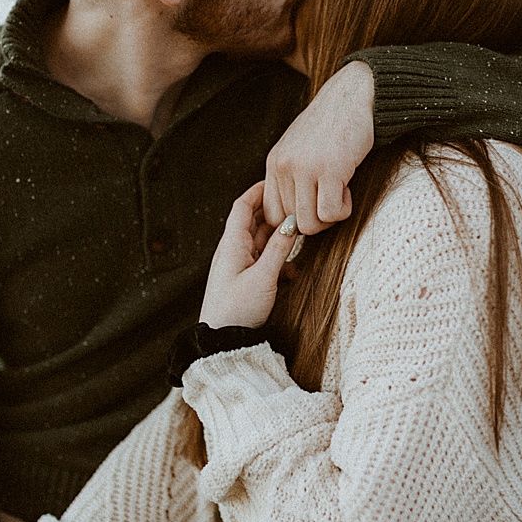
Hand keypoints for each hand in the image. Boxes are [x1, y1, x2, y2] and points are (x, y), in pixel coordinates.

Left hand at [200, 181, 299, 329]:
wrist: (221, 341)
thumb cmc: (237, 311)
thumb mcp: (262, 278)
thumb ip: (279, 250)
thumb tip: (292, 223)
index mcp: (232, 245)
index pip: (242, 207)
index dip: (258, 191)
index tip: (277, 179)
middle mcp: (233, 252)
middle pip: (253, 221)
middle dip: (274, 212)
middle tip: (296, 204)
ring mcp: (238, 266)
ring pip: (261, 242)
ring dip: (279, 238)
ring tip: (300, 233)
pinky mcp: (244, 281)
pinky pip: (263, 262)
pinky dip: (278, 260)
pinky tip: (292, 271)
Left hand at [263, 59, 374, 234]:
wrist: (354, 95)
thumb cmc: (332, 125)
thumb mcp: (299, 148)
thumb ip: (291, 176)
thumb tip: (294, 218)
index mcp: (274, 163)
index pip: (272, 214)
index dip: (294, 220)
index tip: (313, 207)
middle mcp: (284, 166)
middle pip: (292, 222)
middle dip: (316, 219)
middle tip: (331, 199)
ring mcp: (305, 168)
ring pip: (309, 223)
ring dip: (329, 218)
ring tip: (339, 195)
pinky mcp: (330, 169)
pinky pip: (331, 213)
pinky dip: (343, 210)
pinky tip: (347, 189)